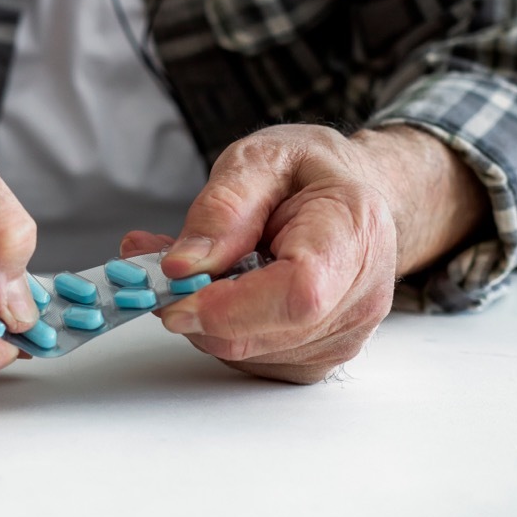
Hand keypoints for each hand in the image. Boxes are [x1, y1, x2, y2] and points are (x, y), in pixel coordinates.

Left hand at [121, 124, 487, 383]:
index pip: (297, 294)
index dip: (228, 306)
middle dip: (197, 308)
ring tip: (189, 266)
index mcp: (353, 232)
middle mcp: (359, 296)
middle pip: (265, 332)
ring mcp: (341, 335)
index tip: (173, 295)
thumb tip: (182, 265)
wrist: (356, 195)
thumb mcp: (260, 159)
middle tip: (156, 267)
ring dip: (200, 317)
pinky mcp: (315, 358)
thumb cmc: (312, 175)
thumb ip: (221, 209)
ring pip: (245, 352)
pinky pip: (248, 358)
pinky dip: (216, 328)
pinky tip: (215, 290)